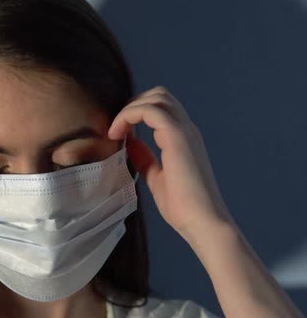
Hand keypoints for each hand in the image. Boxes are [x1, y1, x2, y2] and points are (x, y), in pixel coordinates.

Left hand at [108, 86, 232, 240]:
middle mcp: (186, 130)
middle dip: (132, 104)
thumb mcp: (156, 177)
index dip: (135, 113)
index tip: (117, 132)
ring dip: (130, 108)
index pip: (161, 109)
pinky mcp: (178, 137)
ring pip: (156, 97)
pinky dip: (129, 115)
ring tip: (115, 130)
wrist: (202, 222)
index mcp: (183, 139)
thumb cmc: (183, 207)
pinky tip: (118, 134)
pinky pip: (150, 110)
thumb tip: (131, 142)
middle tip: (116, 128)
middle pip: (159, 95)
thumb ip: (145, 158)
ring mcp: (184, 132)